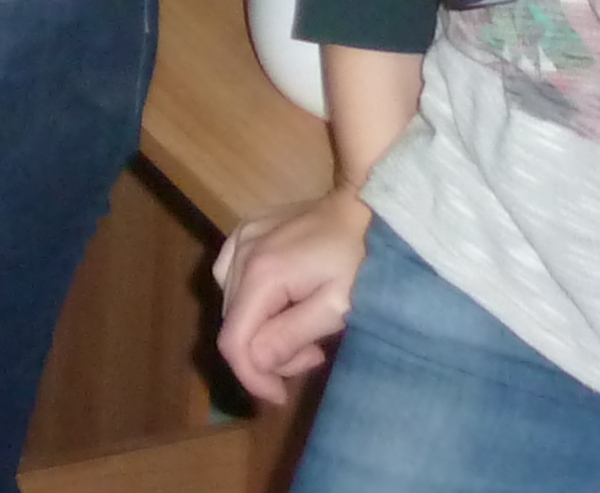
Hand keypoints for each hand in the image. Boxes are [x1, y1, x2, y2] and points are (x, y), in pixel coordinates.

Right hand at [214, 186, 371, 405]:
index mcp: (261, 274)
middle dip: (266, 353)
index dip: (251, 376)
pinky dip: (251, 300)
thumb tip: (256, 362)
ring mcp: (241, 237)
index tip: (278, 396)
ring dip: (261, 328)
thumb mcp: (337, 307)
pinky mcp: (247, 229)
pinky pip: (232, 275)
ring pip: (230, 303)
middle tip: (310, 354)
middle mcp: (240, 253)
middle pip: (233, 324)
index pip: (234, 340)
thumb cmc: (362, 258)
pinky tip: (280, 300)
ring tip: (302, 328)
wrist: (368, 203)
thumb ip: (291, 335)